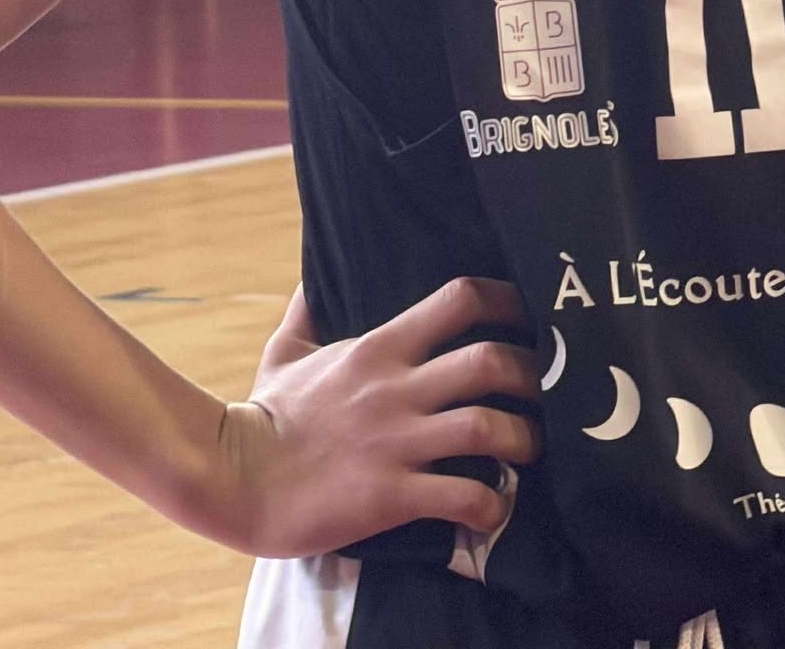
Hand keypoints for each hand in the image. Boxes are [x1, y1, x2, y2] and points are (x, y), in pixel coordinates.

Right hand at [202, 277, 541, 557]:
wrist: (235, 479)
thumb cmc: (262, 415)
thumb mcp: (286, 351)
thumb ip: (307, 310)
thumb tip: (310, 275)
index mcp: (379, 348)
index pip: (459, 301)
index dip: (506, 303)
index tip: (531, 317)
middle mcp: (395, 389)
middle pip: (489, 362)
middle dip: (532, 375)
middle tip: (549, 391)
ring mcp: (395, 442)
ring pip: (486, 428)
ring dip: (523, 441)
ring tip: (533, 451)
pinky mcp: (390, 494)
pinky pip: (460, 496)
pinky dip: (491, 504)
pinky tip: (496, 508)